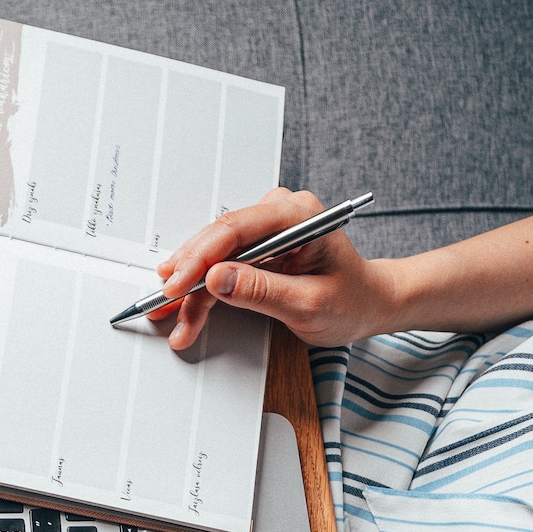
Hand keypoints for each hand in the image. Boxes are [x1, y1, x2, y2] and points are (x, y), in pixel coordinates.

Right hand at [157, 188, 395, 350]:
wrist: (369, 304)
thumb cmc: (352, 300)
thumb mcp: (308, 304)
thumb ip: (262, 291)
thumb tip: (218, 279)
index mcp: (299, 216)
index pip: (236, 228)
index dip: (200, 257)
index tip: (176, 284)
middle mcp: (280, 214)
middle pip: (219, 241)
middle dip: (187, 275)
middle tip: (162, 303)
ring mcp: (268, 231)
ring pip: (216, 257)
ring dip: (191, 289)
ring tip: (171, 317)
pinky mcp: (260, 249)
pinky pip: (224, 266)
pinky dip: (205, 291)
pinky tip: (186, 310)